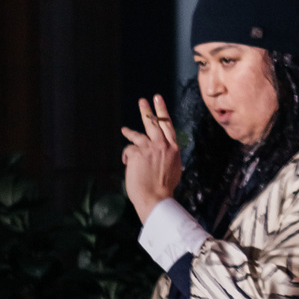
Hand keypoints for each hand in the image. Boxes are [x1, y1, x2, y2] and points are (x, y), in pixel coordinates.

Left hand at [121, 95, 182, 220]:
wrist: (156, 198)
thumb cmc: (164, 188)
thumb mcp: (173, 169)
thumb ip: (168, 157)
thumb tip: (164, 153)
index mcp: (174, 149)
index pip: (168, 125)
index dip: (162, 111)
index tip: (158, 99)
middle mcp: (162, 145)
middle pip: (154, 122)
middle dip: (148, 110)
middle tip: (143, 100)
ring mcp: (149, 148)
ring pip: (137, 135)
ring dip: (130, 133)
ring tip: (124, 130)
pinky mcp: (136, 153)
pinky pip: (129, 150)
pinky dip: (128, 157)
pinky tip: (128, 164)